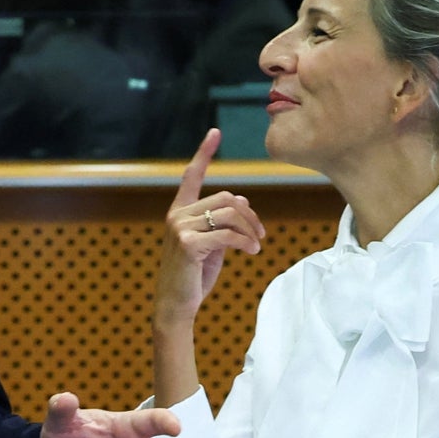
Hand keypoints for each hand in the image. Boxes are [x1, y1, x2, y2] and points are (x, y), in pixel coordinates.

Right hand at [157, 128, 265, 324]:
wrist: (177, 305)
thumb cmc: (194, 276)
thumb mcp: (212, 244)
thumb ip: (222, 222)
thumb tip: (241, 199)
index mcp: (180, 212)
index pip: (192, 175)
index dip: (204, 153)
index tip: (215, 132)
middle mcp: (177, 215)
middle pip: (226, 198)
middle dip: (250, 215)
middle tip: (261, 234)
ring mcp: (180, 228)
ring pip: (229, 215)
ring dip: (250, 229)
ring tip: (257, 245)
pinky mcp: (189, 244)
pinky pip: (227, 234)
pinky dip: (246, 242)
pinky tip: (253, 251)